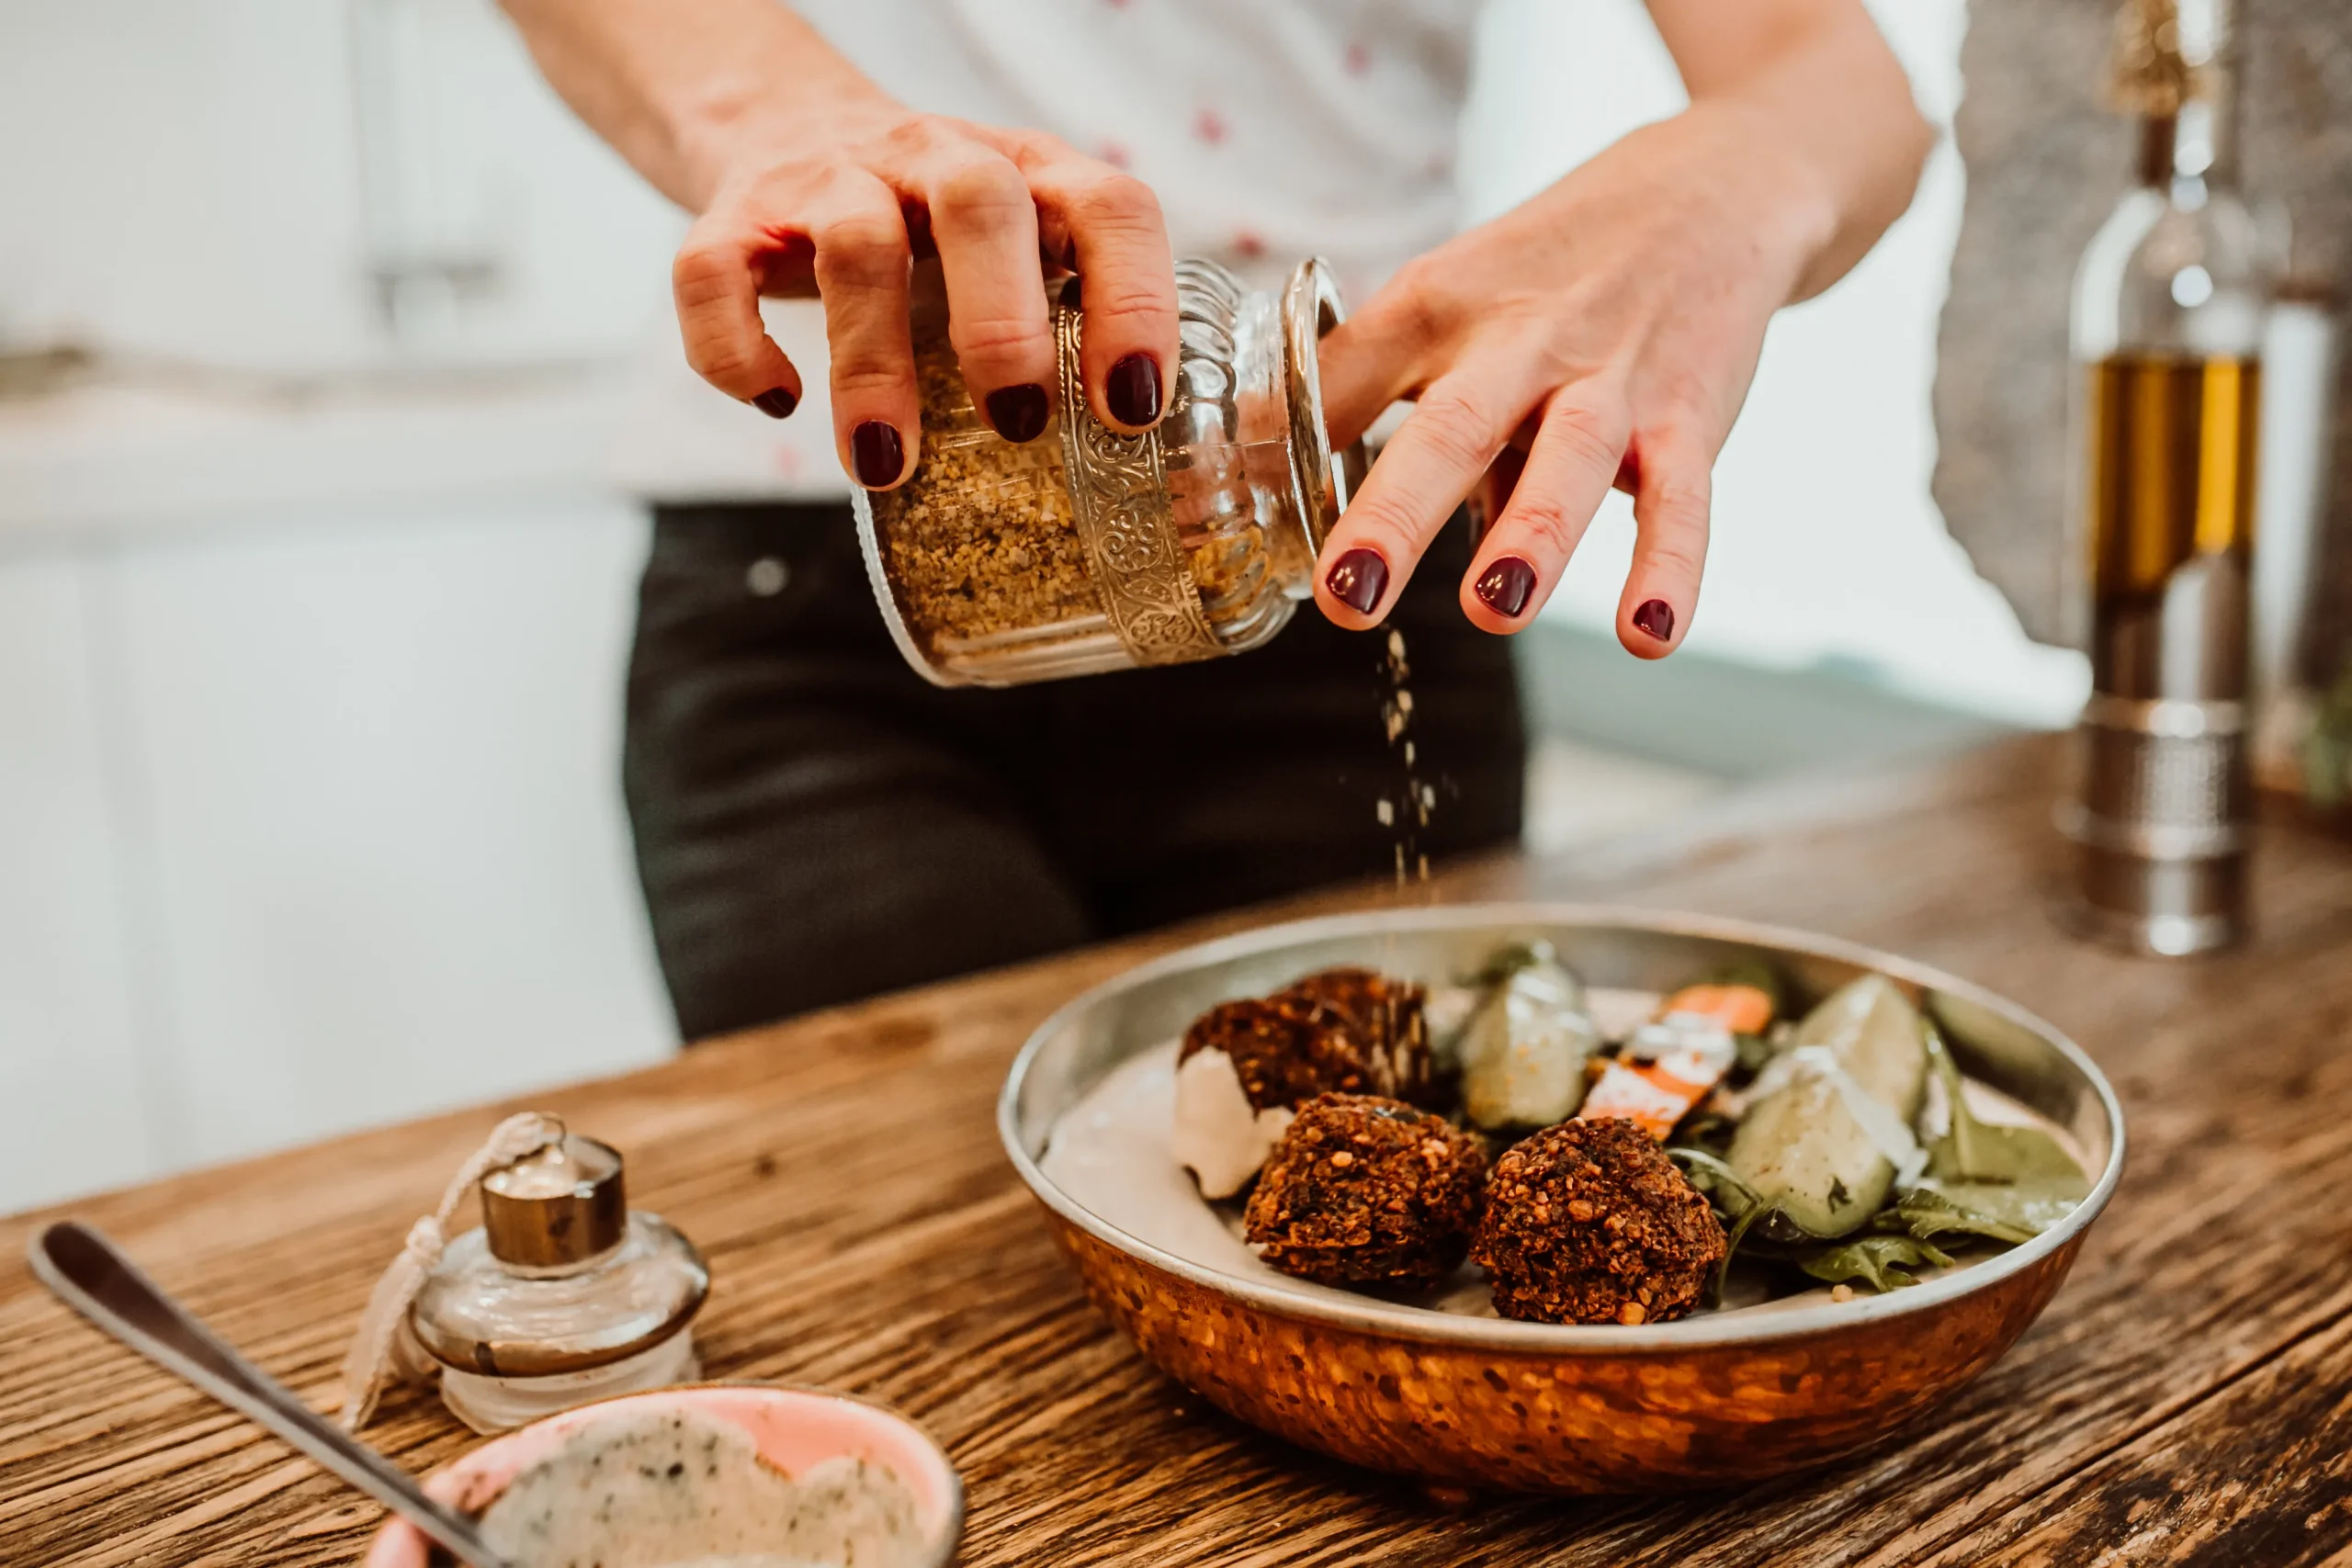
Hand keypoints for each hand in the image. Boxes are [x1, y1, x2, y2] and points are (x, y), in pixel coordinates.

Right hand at [672, 96, 1177, 487]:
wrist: (785, 120)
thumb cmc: (930, 229)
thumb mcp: (1017, 248)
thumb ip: (1068, 323)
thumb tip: (1127, 473)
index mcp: (1028, 171)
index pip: (1108, 208)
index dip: (1133, 301)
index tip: (1131, 406)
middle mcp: (934, 157)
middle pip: (978, 205)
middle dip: (1004, 324)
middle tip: (1017, 425)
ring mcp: (829, 178)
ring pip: (854, 247)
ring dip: (873, 366)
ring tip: (886, 465)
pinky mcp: (735, 212)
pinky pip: (716, 273)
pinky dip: (739, 351)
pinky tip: (780, 403)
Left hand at [1313, 104, 1842, 656]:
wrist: (1715, 190)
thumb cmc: (1552, 266)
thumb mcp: (1445, 297)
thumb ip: (1362, 380)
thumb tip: (1264, 466)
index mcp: (1439, 305)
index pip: (1345, 374)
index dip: (1285, 441)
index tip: (1226, 514)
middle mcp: (1522, 338)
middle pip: (1454, 426)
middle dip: (1397, 514)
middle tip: (1348, 595)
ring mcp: (1611, 379)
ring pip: (1570, 460)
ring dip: (1532, 539)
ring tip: (1493, 610)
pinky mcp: (1689, 416)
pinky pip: (1683, 499)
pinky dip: (1670, 569)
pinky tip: (1649, 636)